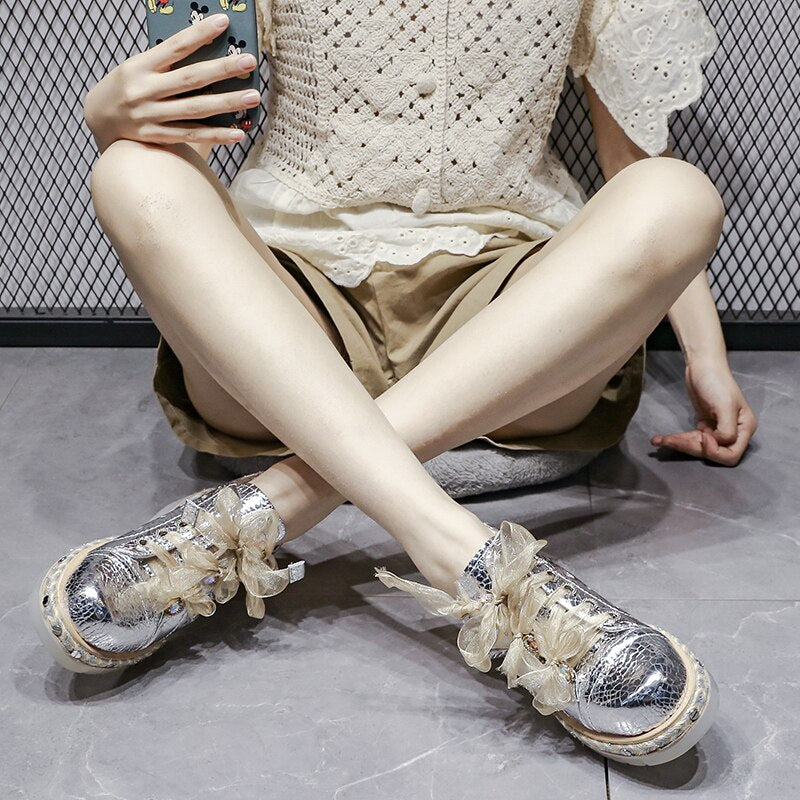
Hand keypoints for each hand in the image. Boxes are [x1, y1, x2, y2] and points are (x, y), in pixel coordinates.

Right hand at [82, 14, 259, 151]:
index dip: (199, 33)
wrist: (98, 120)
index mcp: (139, 66)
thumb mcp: (137, 67)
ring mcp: (151, 116)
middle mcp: (145, 91)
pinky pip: (192, 136)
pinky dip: (216, 135)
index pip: (175, 46)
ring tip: (253, 97)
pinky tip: (238, 132)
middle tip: (249, 62)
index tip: (224, 22)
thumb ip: (165, 63)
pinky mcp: (157, 137)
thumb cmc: (126, 87)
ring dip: (227, 103)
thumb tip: (203, 51)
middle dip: (222, 69)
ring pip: (196, 109)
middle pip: (191, 78)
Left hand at [650, 356, 756, 465]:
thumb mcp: (725, 405)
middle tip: (670, 440)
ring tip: (658, 440)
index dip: (714, 451)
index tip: (702, 436)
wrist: (702, 365)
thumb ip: (727, 430)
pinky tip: (661, 439)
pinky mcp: (703, 426)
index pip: (731, 456)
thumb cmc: (716, 382)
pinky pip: (690, 440)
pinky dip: (677, 440)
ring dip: (678, 444)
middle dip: (690, 448)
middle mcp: (733, 432)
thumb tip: (718, 444)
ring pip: (698, 448)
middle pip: (712, 454)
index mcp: (744, 428)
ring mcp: (717, 430)